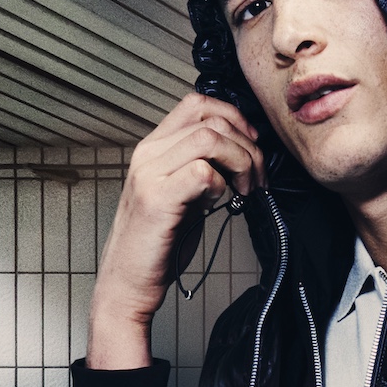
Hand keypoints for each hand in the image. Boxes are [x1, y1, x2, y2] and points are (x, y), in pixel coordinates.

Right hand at [88, 94, 265, 367]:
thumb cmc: (158, 244)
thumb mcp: (184, 196)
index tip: (253, 145)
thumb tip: (241, 155)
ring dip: (241, 162)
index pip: (197, 105)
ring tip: (247, 190)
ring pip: (209, 139)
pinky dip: (222, 185)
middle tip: (258, 179)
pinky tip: (221, 203)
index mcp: (154, 148)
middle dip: (247, 146)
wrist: (128, 282)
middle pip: (210, 119)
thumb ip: (202, 170)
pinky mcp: (157, 199)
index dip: (233, 117)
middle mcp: (148, 153)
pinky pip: (202, 172)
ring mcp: (149, 174)